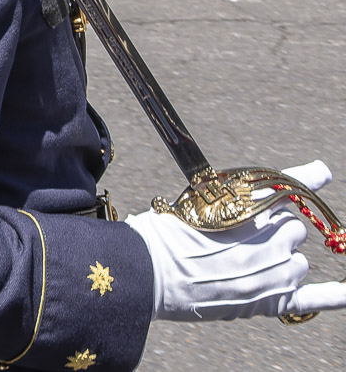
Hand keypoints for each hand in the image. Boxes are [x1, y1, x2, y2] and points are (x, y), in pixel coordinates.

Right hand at [129, 161, 345, 320]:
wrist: (146, 274)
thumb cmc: (165, 235)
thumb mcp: (197, 202)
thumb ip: (237, 198)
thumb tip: (274, 203)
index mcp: (249, 209)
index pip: (286, 190)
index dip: (303, 179)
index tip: (321, 171)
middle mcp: (268, 240)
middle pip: (293, 230)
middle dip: (276, 232)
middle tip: (239, 239)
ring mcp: (273, 273)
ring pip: (299, 263)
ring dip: (281, 261)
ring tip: (245, 266)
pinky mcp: (270, 301)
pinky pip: (315, 299)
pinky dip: (337, 296)